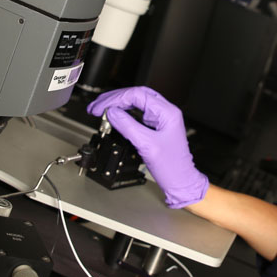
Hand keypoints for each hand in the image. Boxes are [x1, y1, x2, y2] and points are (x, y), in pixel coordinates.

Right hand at [86, 87, 208, 208]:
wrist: (180, 182)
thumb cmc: (172, 167)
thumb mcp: (146, 145)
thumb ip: (128, 126)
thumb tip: (112, 113)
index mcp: (167, 112)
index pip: (137, 95)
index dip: (115, 99)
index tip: (101, 107)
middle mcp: (164, 112)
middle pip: (135, 95)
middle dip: (113, 99)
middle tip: (96, 106)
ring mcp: (160, 119)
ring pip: (135, 103)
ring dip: (117, 105)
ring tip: (100, 109)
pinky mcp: (155, 127)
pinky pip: (136, 114)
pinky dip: (122, 114)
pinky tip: (112, 116)